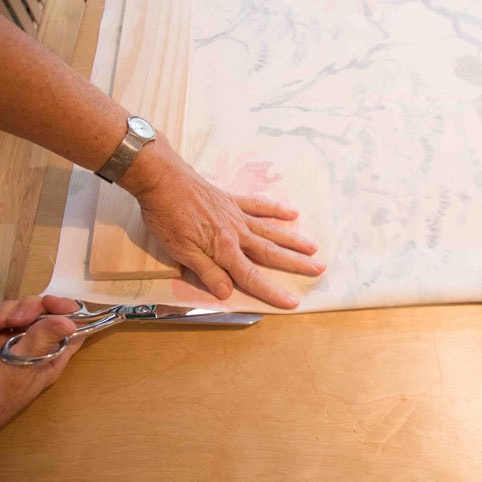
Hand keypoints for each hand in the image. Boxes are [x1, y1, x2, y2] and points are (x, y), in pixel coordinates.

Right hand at [0, 296, 82, 447]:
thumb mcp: (16, 369)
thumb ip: (40, 341)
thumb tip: (71, 322)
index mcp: (52, 357)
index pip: (74, 328)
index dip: (68, 311)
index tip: (51, 303)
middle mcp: (36, 347)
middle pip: (44, 311)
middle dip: (29, 308)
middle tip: (14, 320)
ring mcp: (12, 341)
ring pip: (19, 310)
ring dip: (4, 315)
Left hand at [126, 139, 325, 308]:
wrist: (162, 179)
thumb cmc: (166, 217)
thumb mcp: (180, 251)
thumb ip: (206, 272)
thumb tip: (228, 293)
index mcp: (224, 250)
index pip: (252, 277)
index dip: (272, 292)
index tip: (292, 302)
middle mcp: (237, 233)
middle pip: (271, 253)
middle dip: (295, 263)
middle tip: (319, 268)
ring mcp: (237, 215)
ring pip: (271, 230)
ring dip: (293, 240)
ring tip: (313, 247)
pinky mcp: (231, 200)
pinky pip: (259, 206)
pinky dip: (276, 210)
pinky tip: (292, 214)